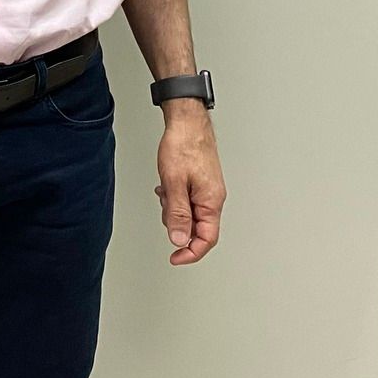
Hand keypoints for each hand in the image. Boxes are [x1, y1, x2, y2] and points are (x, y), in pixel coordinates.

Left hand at [154, 110, 223, 264]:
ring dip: (175, 209)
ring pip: (191, 214)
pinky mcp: (200, 182)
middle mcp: (213, 198)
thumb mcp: (174, 183)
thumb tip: (179, 240)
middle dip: (178, 225)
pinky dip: (175, 198)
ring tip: (165, 191)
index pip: (207, 239)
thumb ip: (178, 213)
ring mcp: (207, 190)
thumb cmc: (183, 145)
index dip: (191, 253)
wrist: (187, 121)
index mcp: (211, 201)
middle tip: (164, 210)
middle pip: (198, 228)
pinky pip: (188, 200)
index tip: (175, 257)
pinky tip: (167, 186)